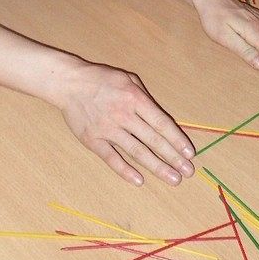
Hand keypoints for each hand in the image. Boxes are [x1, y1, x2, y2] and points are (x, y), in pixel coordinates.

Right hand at [57, 61, 194, 186]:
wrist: (69, 83)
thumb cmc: (101, 79)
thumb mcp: (127, 78)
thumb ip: (144, 96)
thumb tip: (160, 117)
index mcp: (135, 99)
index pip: (161, 123)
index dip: (177, 139)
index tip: (189, 153)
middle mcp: (124, 115)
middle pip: (153, 140)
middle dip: (173, 157)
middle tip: (187, 172)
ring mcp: (108, 129)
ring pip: (137, 152)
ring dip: (157, 167)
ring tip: (173, 179)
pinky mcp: (94, 140)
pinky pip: (112, 158)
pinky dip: (125, 171)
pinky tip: (140, 180)